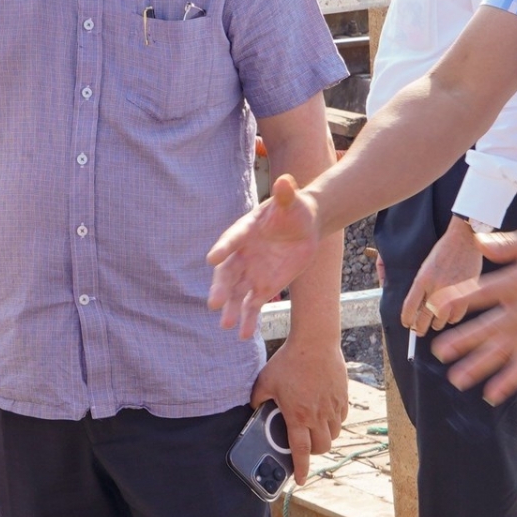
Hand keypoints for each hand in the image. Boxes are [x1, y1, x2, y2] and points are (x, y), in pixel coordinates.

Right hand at [207, 174, 323, 338]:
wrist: (305, 226)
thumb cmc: (294, 209)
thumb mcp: (292, 201)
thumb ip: (286, 194)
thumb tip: (286, 180)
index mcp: (245, 230)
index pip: (231, 240)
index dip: (223, 248)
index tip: (212, 258)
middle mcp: (242, 254)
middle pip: (227, 273)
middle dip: (221, 288)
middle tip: (214, 303)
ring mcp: (251, 273)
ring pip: (236, 293)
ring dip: (231, 309)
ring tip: (226, 325)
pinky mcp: (263, 287)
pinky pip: (252, 306)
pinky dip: (248, 320)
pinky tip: (244, 335)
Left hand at [250, 339, 347, 483]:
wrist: (315, 342)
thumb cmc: (289, 361)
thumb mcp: (266, 381)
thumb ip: (258, 399)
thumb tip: (254, 408)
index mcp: (298, 415)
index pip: (301, 451)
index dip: (301, 469)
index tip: (300, 480)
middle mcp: (318, 415)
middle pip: (322, 447)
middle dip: (314, 453)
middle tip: (305, 446)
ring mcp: (333, 407)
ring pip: (334, 435)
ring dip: (324, 437)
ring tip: (314, 429)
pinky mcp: (343, 397)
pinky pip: (341, 418)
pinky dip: (334, 422)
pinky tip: (324, 413)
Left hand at [400, 217, 489, 333]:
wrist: (464, 240)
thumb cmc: (443, 251)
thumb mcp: (426, 267)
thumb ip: (422, 286)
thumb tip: (417, 306)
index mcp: (422, 280)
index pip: (409, 307)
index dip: (406, 319)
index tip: (406, 324)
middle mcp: (435, 288)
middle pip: (423, 318)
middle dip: (419, 328)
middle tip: (418, 331)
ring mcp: (451, 293)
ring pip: (440, 321)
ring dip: (436, 324)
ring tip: (435, 324)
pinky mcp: (467, 295)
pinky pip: (456, 316)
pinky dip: (452, 319)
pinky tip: (450, 317)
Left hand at [428, 229, 516, 404]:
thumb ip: (504, 244)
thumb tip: (478, 242)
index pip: (483, 292)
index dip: (459, 299)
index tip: (438, 306)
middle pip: (490, 329)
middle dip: (464, 341)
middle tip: (439, 351)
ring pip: (504, 352)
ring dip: (480, 367)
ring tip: (457, 380)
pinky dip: (509, 381)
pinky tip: (491, 394)